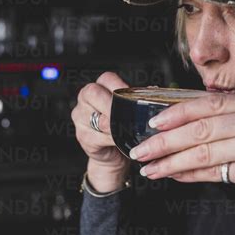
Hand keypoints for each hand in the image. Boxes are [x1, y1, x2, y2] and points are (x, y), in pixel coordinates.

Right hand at [71, 72, 130, 191]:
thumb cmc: (123, 128)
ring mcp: (80, 118)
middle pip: (95, 94)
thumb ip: (137, 99)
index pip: (106, 79)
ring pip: (98, 119)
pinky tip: (122, 141)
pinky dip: (113, 140)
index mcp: (98, 88)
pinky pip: (98, 137)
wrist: (114, 155)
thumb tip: (153, 90)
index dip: (120, 86)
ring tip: (130, 130)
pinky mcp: (82, 137)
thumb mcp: (129, 111)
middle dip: (114, 105)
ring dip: (116, 125)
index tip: (132, 97)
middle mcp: (85, 100)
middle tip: (128, 116)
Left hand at [130, 93, 234, 207]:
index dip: (175, 112)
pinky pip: (215, 174)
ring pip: (202, 152)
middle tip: (141, 148)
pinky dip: (191, 176)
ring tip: (150, 168)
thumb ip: (233, 114)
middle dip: (164, 140)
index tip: (153, 121)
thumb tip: (191, 121)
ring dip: (171, 162)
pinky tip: (174, 176)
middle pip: (198, 128)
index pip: (206, 103)